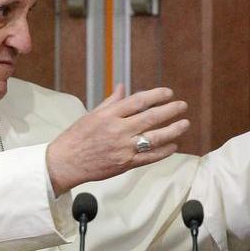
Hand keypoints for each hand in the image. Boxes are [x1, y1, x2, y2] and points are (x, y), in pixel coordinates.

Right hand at [46, 84, 189, 194]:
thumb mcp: (92, 115)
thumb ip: (111, 101)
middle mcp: (118, 130)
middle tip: (182, 106)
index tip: (169, 93)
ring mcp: (123, 148)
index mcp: (110, 115)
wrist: (65, 163)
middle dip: (170, 110)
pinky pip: (150, 157)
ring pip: (155, 138)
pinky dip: (163, 152)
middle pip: (151, 117)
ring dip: (173, 130)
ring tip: (184, 124)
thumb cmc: (77, 137)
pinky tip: (174, 146)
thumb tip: (122, 86)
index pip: (139, 101)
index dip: (157, 95)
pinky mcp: (125, 164)